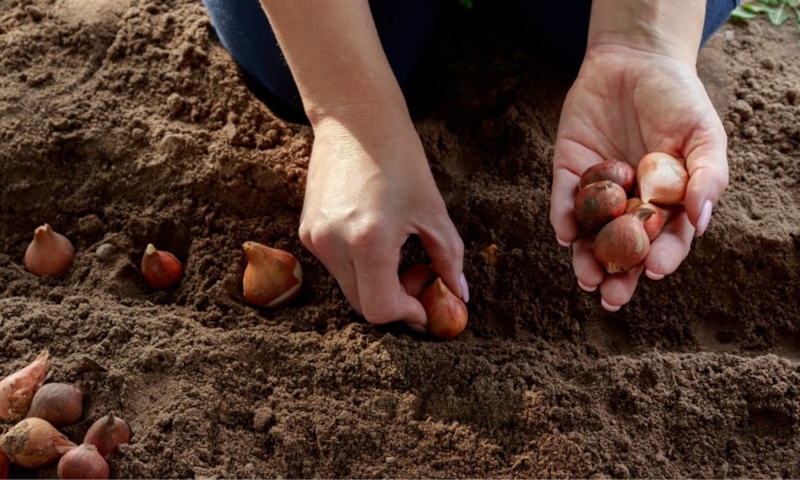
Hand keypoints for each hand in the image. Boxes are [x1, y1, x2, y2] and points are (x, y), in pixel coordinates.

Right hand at [299, 109, 465, 328]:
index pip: (380, 309)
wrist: (354, 118)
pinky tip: (374, 236)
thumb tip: (459, 295)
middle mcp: (333, 244)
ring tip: (397, 250)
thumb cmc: (400, 158)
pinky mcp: (306, 231)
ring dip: (377, 284)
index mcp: (368, 241)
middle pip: (363, 306)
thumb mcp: (433, 210)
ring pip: (349, 287)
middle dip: (394, 301)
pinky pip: (336, 267)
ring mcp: (314, 239)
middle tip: (418, 274)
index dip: (407, 315)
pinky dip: (359, 266)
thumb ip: (448, 259)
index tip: (426, 305)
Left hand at [549, 45, 727, 310]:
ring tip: (586, 278)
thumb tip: (703, 222)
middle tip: (611, 298)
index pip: (666, 239)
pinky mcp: (568, 172)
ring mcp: (598, 191)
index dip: (662, 257)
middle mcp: (630, 204)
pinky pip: (564, 200)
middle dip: (619, 274)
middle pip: (624, 248)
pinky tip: (565, 234)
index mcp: (667, 202)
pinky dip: (563, 217)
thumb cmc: (678, 99)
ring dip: (586, 258)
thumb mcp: (703, 134)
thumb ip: (706, 175)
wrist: (634, 61)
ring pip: (590, 234)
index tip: (656, 271)